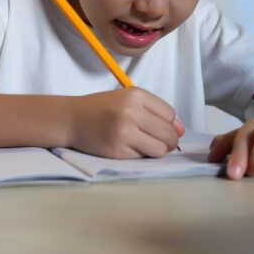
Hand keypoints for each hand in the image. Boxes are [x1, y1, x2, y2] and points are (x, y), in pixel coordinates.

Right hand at [67, 88, 184, 158]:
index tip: (158, 126)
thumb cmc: (103, 109)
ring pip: (160, 150)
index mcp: (135, 95)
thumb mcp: (129, 100)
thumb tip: (181, 130)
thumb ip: (156, 112)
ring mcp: (123, 133)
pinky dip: (140, 155)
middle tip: (161, 142)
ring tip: (144, 145)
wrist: (72, 119)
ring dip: (157, 151)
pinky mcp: (117, 151)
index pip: (170, 115)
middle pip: (168, 134)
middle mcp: (130, 113)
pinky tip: (128, 147)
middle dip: (170, 141)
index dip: (168, 123)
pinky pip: (143, 158)